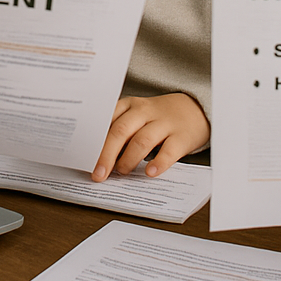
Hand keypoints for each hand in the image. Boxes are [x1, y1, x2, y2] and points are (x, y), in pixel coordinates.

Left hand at [91, 93, 209, 181]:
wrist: (196, 108)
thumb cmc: (158, 117)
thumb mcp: (137, 116)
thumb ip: (119, 131)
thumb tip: (95, 159)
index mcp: (130, 105)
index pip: (108, 120)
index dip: (94, 141)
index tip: (84, 159)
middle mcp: (145, 111)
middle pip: (121, 130)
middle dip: (106, 154)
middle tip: (98, 174)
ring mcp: (164, 123)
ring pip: (142, 140)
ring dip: (128, 159)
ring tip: (122, 172)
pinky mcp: (182, 137)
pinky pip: (169, 150)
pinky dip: (158, 162)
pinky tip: (150, 172)